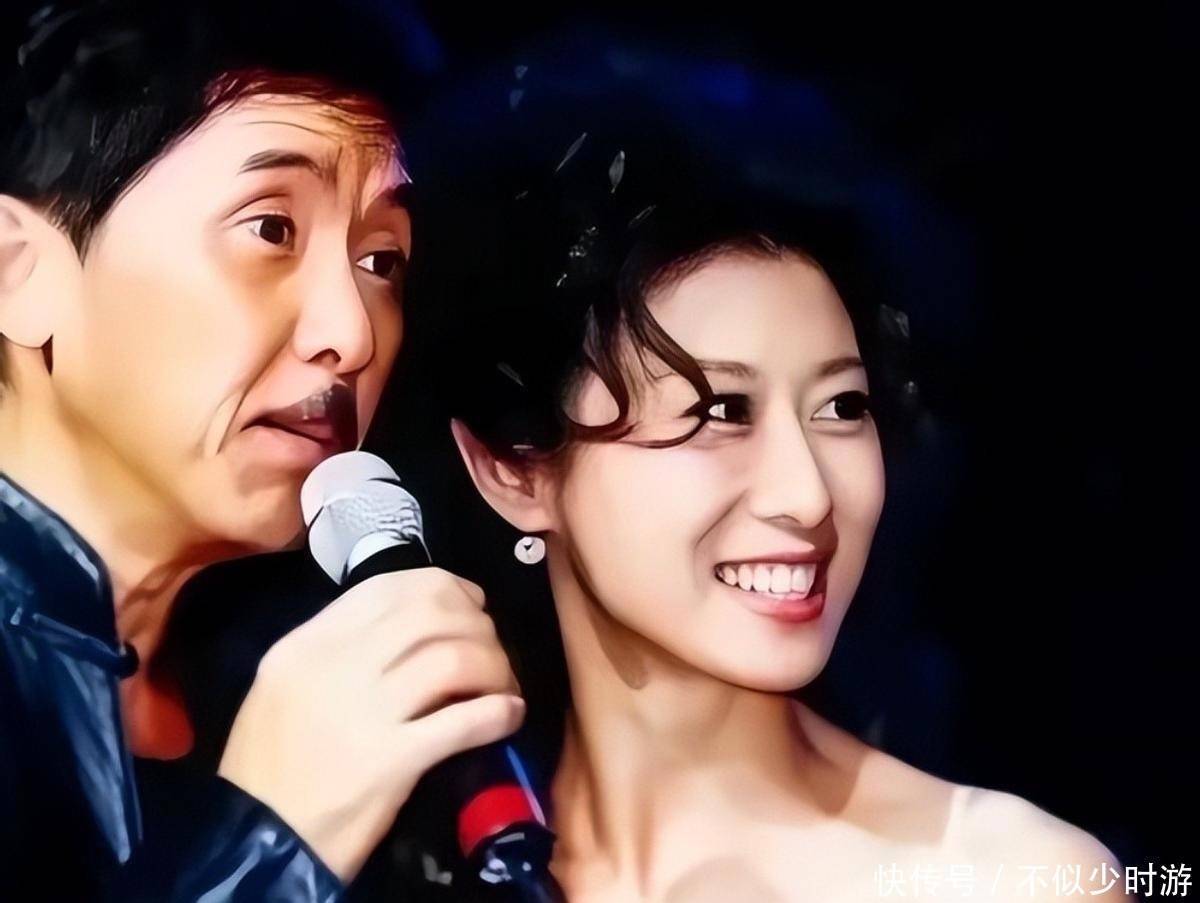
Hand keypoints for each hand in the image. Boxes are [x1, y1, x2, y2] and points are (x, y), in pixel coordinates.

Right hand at [218, 568, 523, 882]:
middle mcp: (336, 666)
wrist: (259, 840)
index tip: (471, 606)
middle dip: (478, 628)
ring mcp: (364, 711)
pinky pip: (464, 721)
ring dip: (495, 668)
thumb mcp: (287, 685)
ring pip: (454, 658)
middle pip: (432, 614)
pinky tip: (509, 716)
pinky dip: (498, 713)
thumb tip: (414, 622)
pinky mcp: (391, 760)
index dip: (446, 588)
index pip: (390, 587)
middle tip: (491, 654)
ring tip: (502, 688)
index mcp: (309, 643)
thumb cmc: (272, 765)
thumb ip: (340, 648)